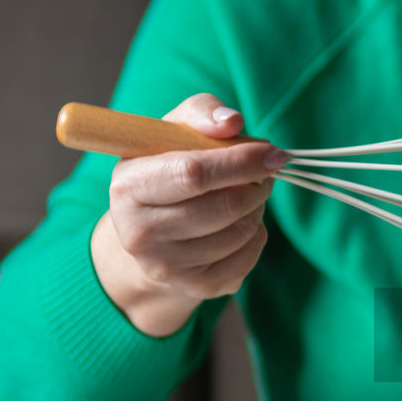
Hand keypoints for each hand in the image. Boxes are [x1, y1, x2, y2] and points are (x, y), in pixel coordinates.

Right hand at [91, 94, 287, 335]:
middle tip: (264, 173)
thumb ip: (202, 113)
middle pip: (224, 206)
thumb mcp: (174, 132)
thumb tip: (233, 122)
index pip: (193, 174)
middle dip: (256, 185)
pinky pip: (249, 256)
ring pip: (241, 231)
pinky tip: (240, 222)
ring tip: (246, 195)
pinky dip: (257, 234)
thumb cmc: (168, 169)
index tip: (273, 153)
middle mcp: (139, 233)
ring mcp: (167, 266)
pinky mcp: (197, 287)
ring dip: (257, 207)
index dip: (240, 162)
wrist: (150, 234)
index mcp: (128, 187)